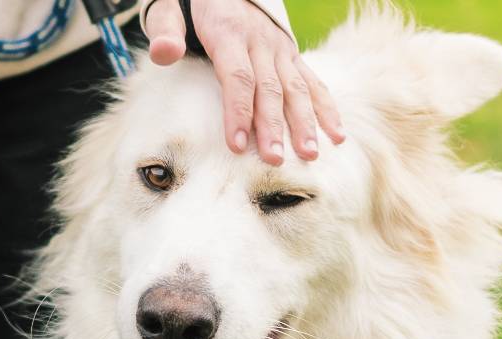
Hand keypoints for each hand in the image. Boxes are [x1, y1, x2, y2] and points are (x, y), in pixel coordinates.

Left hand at [145, 0, 343, 164]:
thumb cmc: (192, 7)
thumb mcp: (169, 10)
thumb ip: (166, 31)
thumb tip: (164, 52)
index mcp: (229, 33)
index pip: (237, 77)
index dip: (238, 111)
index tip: (238, 145)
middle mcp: (260, 42)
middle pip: (269, 89)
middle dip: (273, 126)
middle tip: (275, 160)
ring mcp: (280, 50)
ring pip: (295, 88)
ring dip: (305, 122)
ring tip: (310, 154)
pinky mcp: (292, 56)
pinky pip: (313, 82)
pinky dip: (326, 109)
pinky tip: (336, 136)